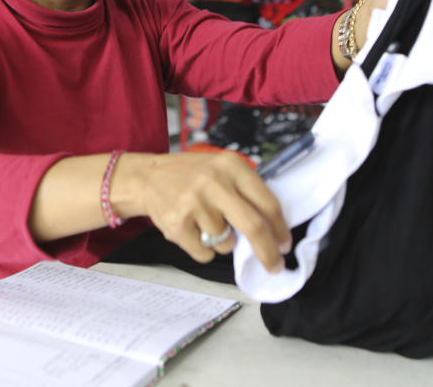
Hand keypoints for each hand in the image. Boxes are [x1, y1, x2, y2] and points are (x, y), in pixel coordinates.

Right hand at [125, 151, 290, 273]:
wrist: (147, 177)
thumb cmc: (192, 176)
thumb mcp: (221, 169)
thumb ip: (245, 192)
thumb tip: (272, 231)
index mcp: (231, 166)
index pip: (266, 202)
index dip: (280, 228)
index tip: (285, 244)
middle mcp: (213, 182)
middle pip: (253, 226)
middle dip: (268, 252)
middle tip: (275, 266)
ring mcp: (194, 203)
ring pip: (226, 243)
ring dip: (222, 241)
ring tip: (205, 222)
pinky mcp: (177, 224)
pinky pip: (205, 253)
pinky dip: (203, 249)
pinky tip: (192, 229)